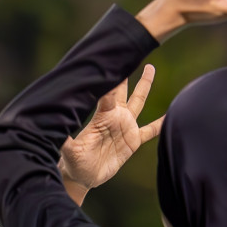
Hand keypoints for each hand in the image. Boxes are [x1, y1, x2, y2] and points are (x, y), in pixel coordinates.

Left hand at [59, 65, 163, 191]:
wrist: (84, 176)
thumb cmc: (74, 162)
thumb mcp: (69, 153)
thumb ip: (66, 141)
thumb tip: (55, 130)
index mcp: (101, 116)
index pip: (108, 93)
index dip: (112, 78)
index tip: (116, 60)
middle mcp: (115, 117)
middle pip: (122, 89)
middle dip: (126, 71)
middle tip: (130, 50)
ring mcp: (125, 127)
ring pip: (138, 101)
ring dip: (144, 85)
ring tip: (150, 68)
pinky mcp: (133, 141)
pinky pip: (150, 130)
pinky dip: (161, 123)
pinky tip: (171, 114)